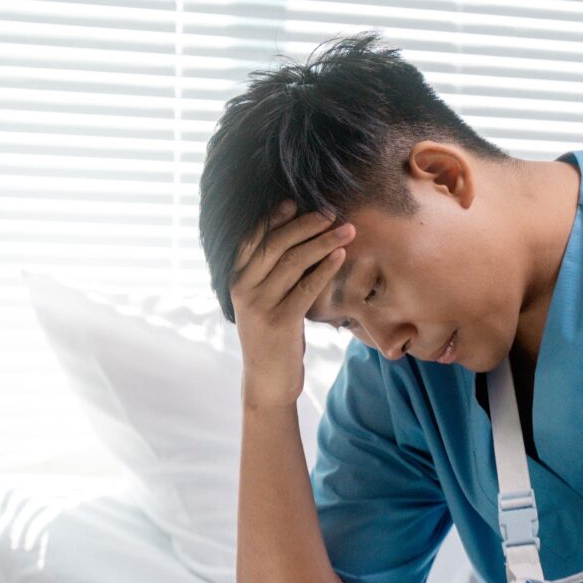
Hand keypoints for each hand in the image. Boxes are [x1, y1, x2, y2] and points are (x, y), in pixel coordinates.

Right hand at [230, 201, 352, 410]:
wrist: (267, 381)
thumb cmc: (271, 336)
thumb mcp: (263, 301)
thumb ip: (269, 274)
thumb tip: (295, 239)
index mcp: (236, 279)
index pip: (252, 239)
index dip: (273, 218)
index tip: (295, 202)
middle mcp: (243, 289)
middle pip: (275, 245)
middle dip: (305, 224)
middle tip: (331, 212)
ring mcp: (260, 306)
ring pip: (292, 263)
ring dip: (322, 242)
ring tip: (346, 229)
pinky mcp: (280, 322)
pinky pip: (305, 288)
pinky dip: (324, 269)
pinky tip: (340, 255)